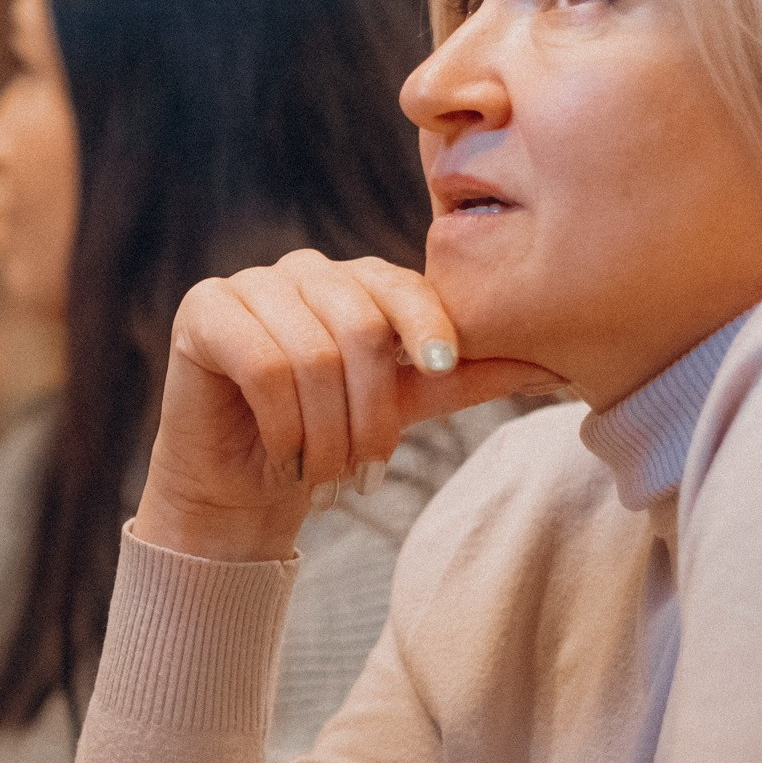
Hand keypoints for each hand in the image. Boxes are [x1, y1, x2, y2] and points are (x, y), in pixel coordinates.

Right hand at [135, 250, 559, 560]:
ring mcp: (248, 285)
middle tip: (367, 464)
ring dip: (326, 431)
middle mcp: (302, 271)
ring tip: (324, 470)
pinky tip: (284, 453)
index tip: (442, 367)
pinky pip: (262, 365)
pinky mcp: (202, 311)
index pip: (402, 286)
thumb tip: (558, 364)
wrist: (244, 491)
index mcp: (355, 282)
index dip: (428, 324)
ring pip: (311, 353)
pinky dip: (282, 424)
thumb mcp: (408, 404)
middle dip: (370, 409)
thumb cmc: (328, 441)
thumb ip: (469, 374)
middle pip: (359, 323)